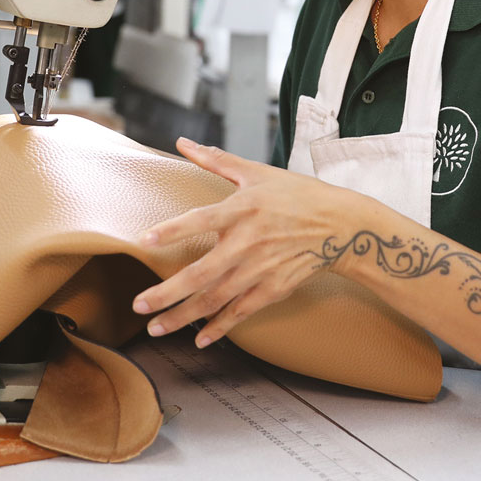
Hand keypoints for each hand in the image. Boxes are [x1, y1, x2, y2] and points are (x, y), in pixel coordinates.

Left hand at [131, 137, 365, 347]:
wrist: (342, 226)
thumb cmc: (298, 194)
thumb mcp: (257, 172)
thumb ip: (216, 160)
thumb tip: (182, 142)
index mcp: (243, 208)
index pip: (201, 219)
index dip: (173, 230)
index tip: (144, 241)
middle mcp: (249, 242)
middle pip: (201, 273)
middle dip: (167, 294)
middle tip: (138, 306)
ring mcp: (261, 269)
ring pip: (216, 299)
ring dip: (183, 316)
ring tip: (156, 327)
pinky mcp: (274, 288)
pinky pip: (241, 311)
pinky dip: (220, 327)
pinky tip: (198, 338)